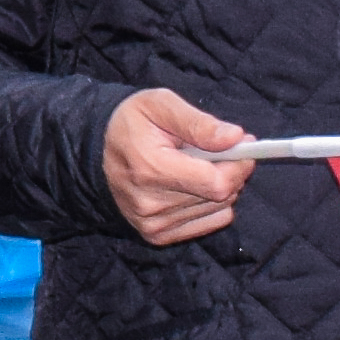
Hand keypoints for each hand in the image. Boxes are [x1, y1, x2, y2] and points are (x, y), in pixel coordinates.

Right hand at [102, 85, 254, 246]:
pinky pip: (207, 223)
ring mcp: (152, 223)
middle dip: (231, 171)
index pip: (216, 183)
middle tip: (221, 150)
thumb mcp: (160, 105)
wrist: (95, 150)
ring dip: (220, 187)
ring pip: (217, 210)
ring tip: (196, 166)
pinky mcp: (155, 235)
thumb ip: (199, 122)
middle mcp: (149, 203)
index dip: (239, 166)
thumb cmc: (130, 123)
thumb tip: (236, 138)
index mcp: (150, 168)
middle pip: (220, 197)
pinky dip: (210, 204)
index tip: (244, 146)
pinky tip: (191, 185)